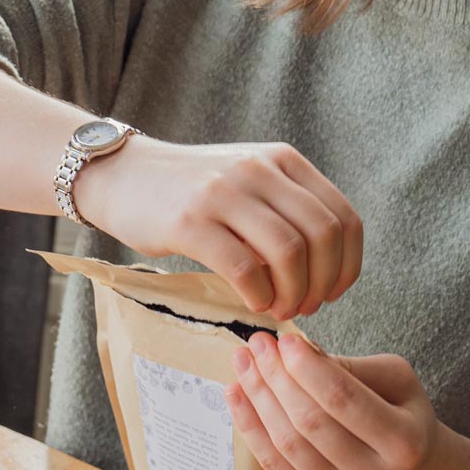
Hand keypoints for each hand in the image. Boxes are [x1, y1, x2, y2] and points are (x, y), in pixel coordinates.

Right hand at [75, 136, 362, 321]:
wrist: (122, 175)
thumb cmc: (189, 191)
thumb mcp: (248, 179)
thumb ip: (286, 206)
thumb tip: (329, 265)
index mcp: (282, 161)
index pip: (342, 217)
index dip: (347, 265)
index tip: (333, 291)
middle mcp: (259, 171)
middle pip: (322, 236)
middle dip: (323, 283)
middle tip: (306, 307)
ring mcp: (224, 193)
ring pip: (288, 252)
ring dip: (293, 293)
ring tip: (279, 308)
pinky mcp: (190, 222)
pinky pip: (243, 268)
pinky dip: (259, 296)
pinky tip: (254, 304)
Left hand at [224, 331, 440, 469]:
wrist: (402, 466)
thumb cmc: (396, 410)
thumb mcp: (393, 380)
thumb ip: (351, 366)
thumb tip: (298, 351)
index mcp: (404, 443)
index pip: (343, 399)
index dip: (307, 368)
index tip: (284, 340)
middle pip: (310, 421)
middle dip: (276, 377)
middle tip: (257, 344)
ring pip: (287, 443)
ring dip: (257, 398)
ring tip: (243, 362)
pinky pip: (273, 464)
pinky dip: (249, 427)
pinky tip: (235, 394)